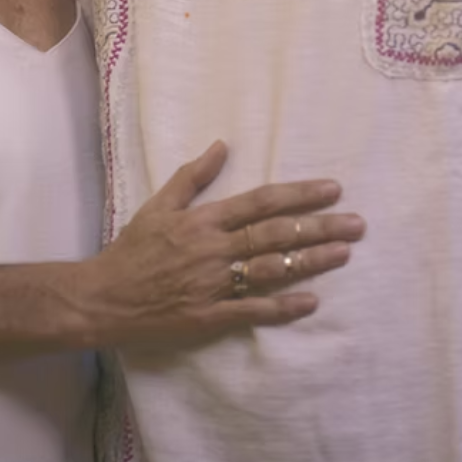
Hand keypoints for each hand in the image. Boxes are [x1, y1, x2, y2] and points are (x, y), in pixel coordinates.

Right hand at [81, 141, 364, 349]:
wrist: (105, 297)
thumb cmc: (133, 249)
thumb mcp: (158, 204)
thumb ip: (193, 175)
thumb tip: (222, 145)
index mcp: (204, 220)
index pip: (260, 202)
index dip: (298, 195)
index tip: (332, 189)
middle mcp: (214, 249)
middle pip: (275, 234)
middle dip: (318, 226)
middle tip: (357, 223)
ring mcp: (214, 284)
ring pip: (270, 270)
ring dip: (309, 262)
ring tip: (343, 253)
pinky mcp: (210, 316)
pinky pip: (253, 311)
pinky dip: (282, 307)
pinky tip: (311, 302)